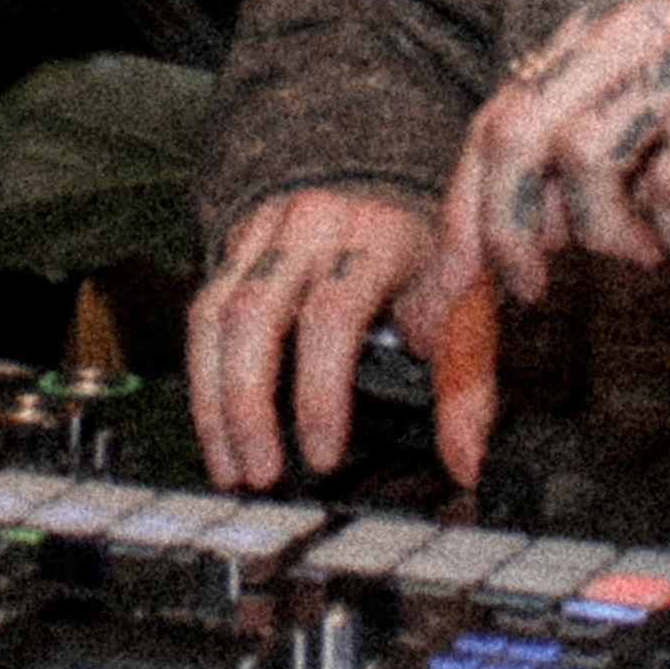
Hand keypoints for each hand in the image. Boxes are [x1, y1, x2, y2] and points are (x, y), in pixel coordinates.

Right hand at [184, 185, 435, 489]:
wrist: (393, 195)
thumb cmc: (432, 260)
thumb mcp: (464, 311)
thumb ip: (464, 387)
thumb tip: (466, 465)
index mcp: (378, 236)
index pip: (333, 315)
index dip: (321, 392)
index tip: (322, 455)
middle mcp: (313, 224)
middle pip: (255, 314)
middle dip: (248, 405)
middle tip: (261, 474)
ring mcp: (265, 231)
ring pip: (214, 315)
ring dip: (215, 401)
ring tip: (231, 467)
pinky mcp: (236, 248)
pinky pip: (203, 314)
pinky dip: (205, 379)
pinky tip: (217, 429)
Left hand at [407, 0, 669, 345]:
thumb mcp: (639, 145)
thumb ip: (568, 182)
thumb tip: (496, 255)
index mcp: (588, 36)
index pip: (494, 118)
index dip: (466, 210)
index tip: (452, 285)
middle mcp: (629, 31)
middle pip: (518, 128)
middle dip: (507, 228)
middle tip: (531, 288)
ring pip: (586, 155)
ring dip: (606, 233)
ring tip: (646, 253)